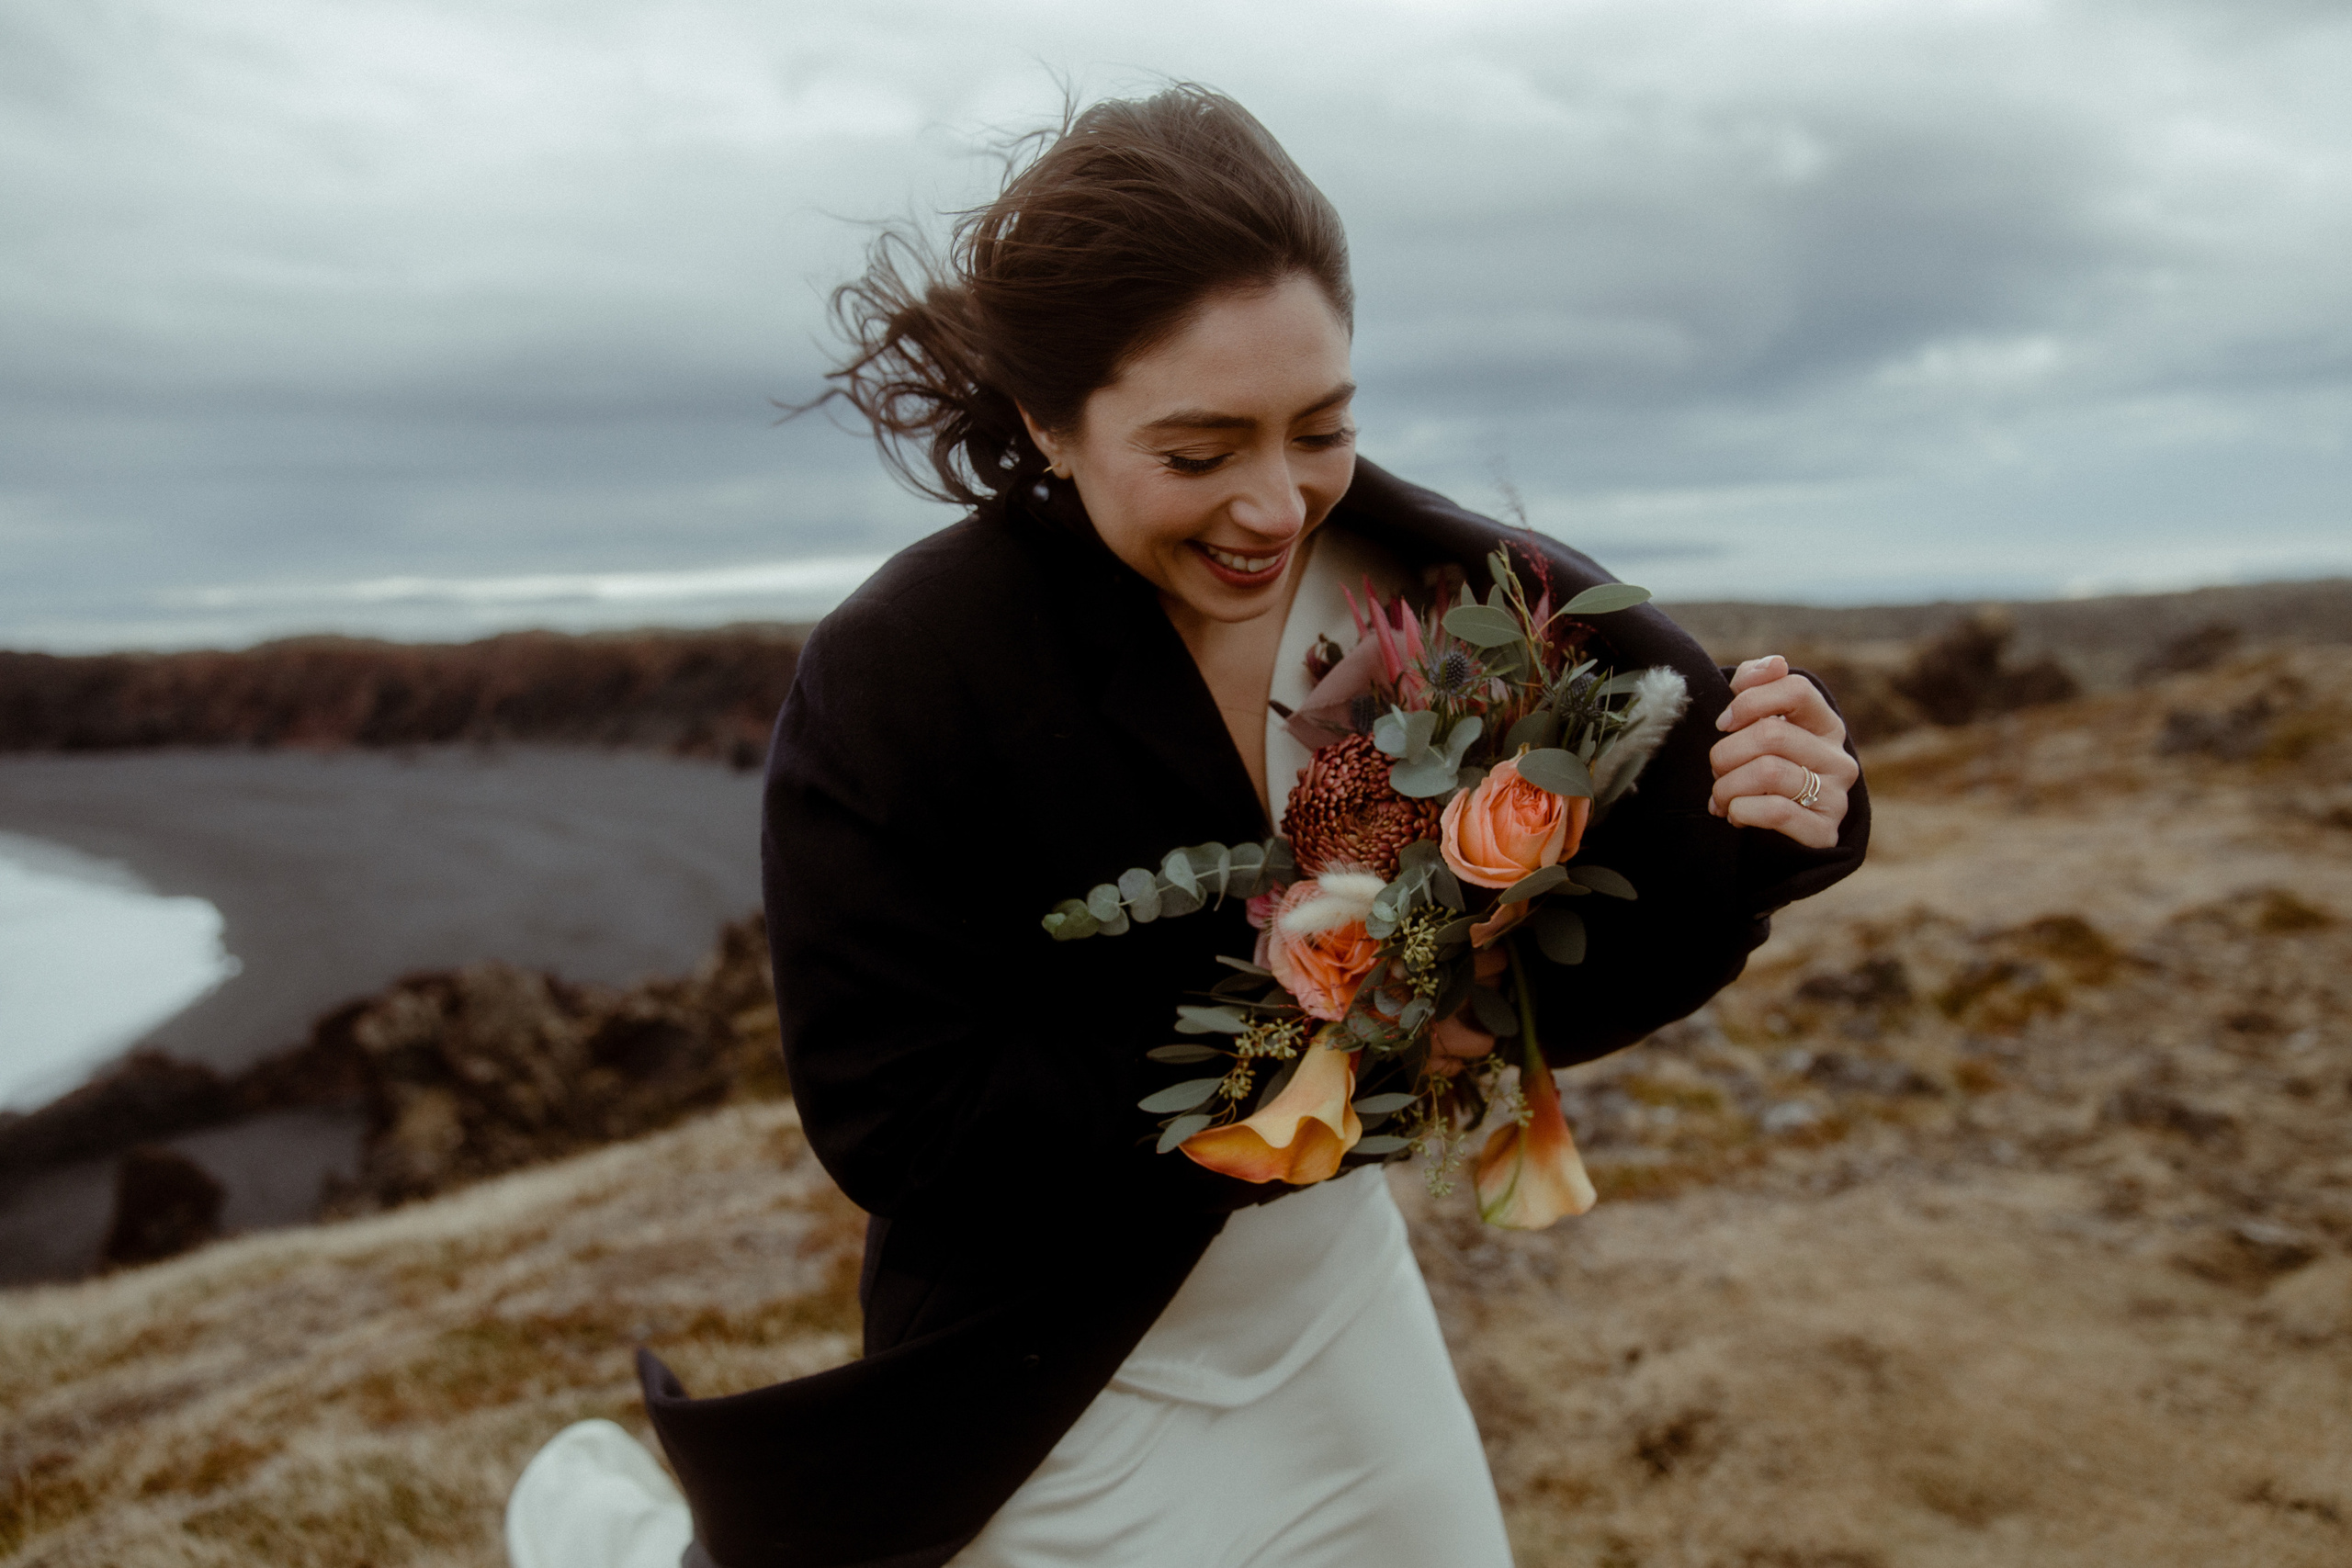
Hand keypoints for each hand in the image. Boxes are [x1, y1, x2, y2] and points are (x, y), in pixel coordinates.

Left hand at [1708, 654, 1856, 849]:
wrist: (1776, 837)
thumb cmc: (1761, 770)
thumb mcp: (1757, 725)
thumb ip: (1758, 687)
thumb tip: (1774, 663)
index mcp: (1825, 724)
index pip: (1795, 688)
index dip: (1749, 701)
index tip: (1723, 723)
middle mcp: (1838, 758)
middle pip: (1771, 733)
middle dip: (1726, 752)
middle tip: (1716, 770)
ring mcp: (1836, 796)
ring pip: (1768, 772)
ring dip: (1727, 786)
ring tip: (1721, 796)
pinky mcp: (1825, 832)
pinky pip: (1775, 811)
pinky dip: (1742, 811)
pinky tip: (1735, 814)